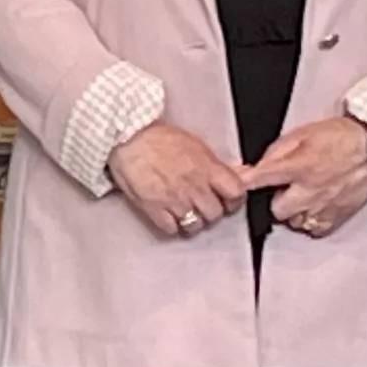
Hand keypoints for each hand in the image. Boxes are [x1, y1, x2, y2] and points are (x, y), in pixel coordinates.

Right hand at [108, 119, 248, 241]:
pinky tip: (169, 216)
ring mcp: (174, 200)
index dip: (234, 199)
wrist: (126, 138)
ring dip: (193, 222)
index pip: (236, 193)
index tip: (229, 200)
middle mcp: (194, 186)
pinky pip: (172, 229)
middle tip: (203, 206)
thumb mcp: (195, 145)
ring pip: (195, 225)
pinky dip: (172, 226)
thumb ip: (215, 165)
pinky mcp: (154, 208)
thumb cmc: (158, 138)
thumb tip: (240, 174)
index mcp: (207, 168)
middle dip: (211, 212)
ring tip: (186, 213)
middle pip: (215, 213)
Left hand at [248, 116, 366, 241]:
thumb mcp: (302, 134)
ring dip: (294, 211)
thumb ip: (275, 152)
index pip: (262, 178)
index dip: (244, 182)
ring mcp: (324, 207)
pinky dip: (310, 220)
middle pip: (276, 210)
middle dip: (276, 200)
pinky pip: (313, 229)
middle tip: (286, 188)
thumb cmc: (338, 138)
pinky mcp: (337, 218)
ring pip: (294, 222)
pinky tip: (315, 205)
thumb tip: (253, 168)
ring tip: (304, 196)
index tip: (234, 186)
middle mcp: (310, 190)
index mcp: (299, 166)